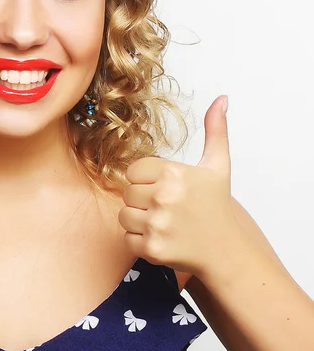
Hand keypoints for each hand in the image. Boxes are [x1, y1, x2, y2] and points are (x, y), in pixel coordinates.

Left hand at [118, 95, 243, 277]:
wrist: (226, 251)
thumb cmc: (216, 206)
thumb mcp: (218, 166)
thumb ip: (215, 130)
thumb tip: (221, 99)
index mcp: (173, 173)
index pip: (133, 171)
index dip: (146, 181)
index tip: (164, 189)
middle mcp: (163, 197)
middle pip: (127, 193)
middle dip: (142, 200)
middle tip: (166, 208)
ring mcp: (157, 224)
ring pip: (124, 215)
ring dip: (139, 221)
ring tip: (163, 223)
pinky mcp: (152, 248)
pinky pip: (127, 238)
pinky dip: (140, 241)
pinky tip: (162, 238)